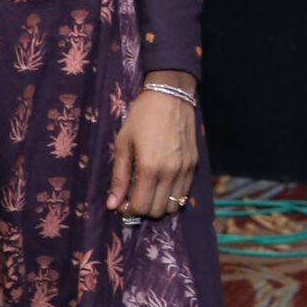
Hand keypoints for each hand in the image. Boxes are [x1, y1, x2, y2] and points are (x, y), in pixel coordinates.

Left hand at [107, 75, 198, 217]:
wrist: (170, 95)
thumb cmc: (142, 116)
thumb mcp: (123, 143)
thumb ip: (119, 177)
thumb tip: (112, 204)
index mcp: (149, 168)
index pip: (141, 206)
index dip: (128, 210)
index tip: (122, 202)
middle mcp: (170, 173)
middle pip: (157, 211)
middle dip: (143, 209)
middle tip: (133, 196)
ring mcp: (185, 170)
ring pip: (173, 205)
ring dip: (158, 204)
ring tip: (148, 191)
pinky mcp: (194, 164)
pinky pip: (184, 192)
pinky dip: (171, 195)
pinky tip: (161, 183)